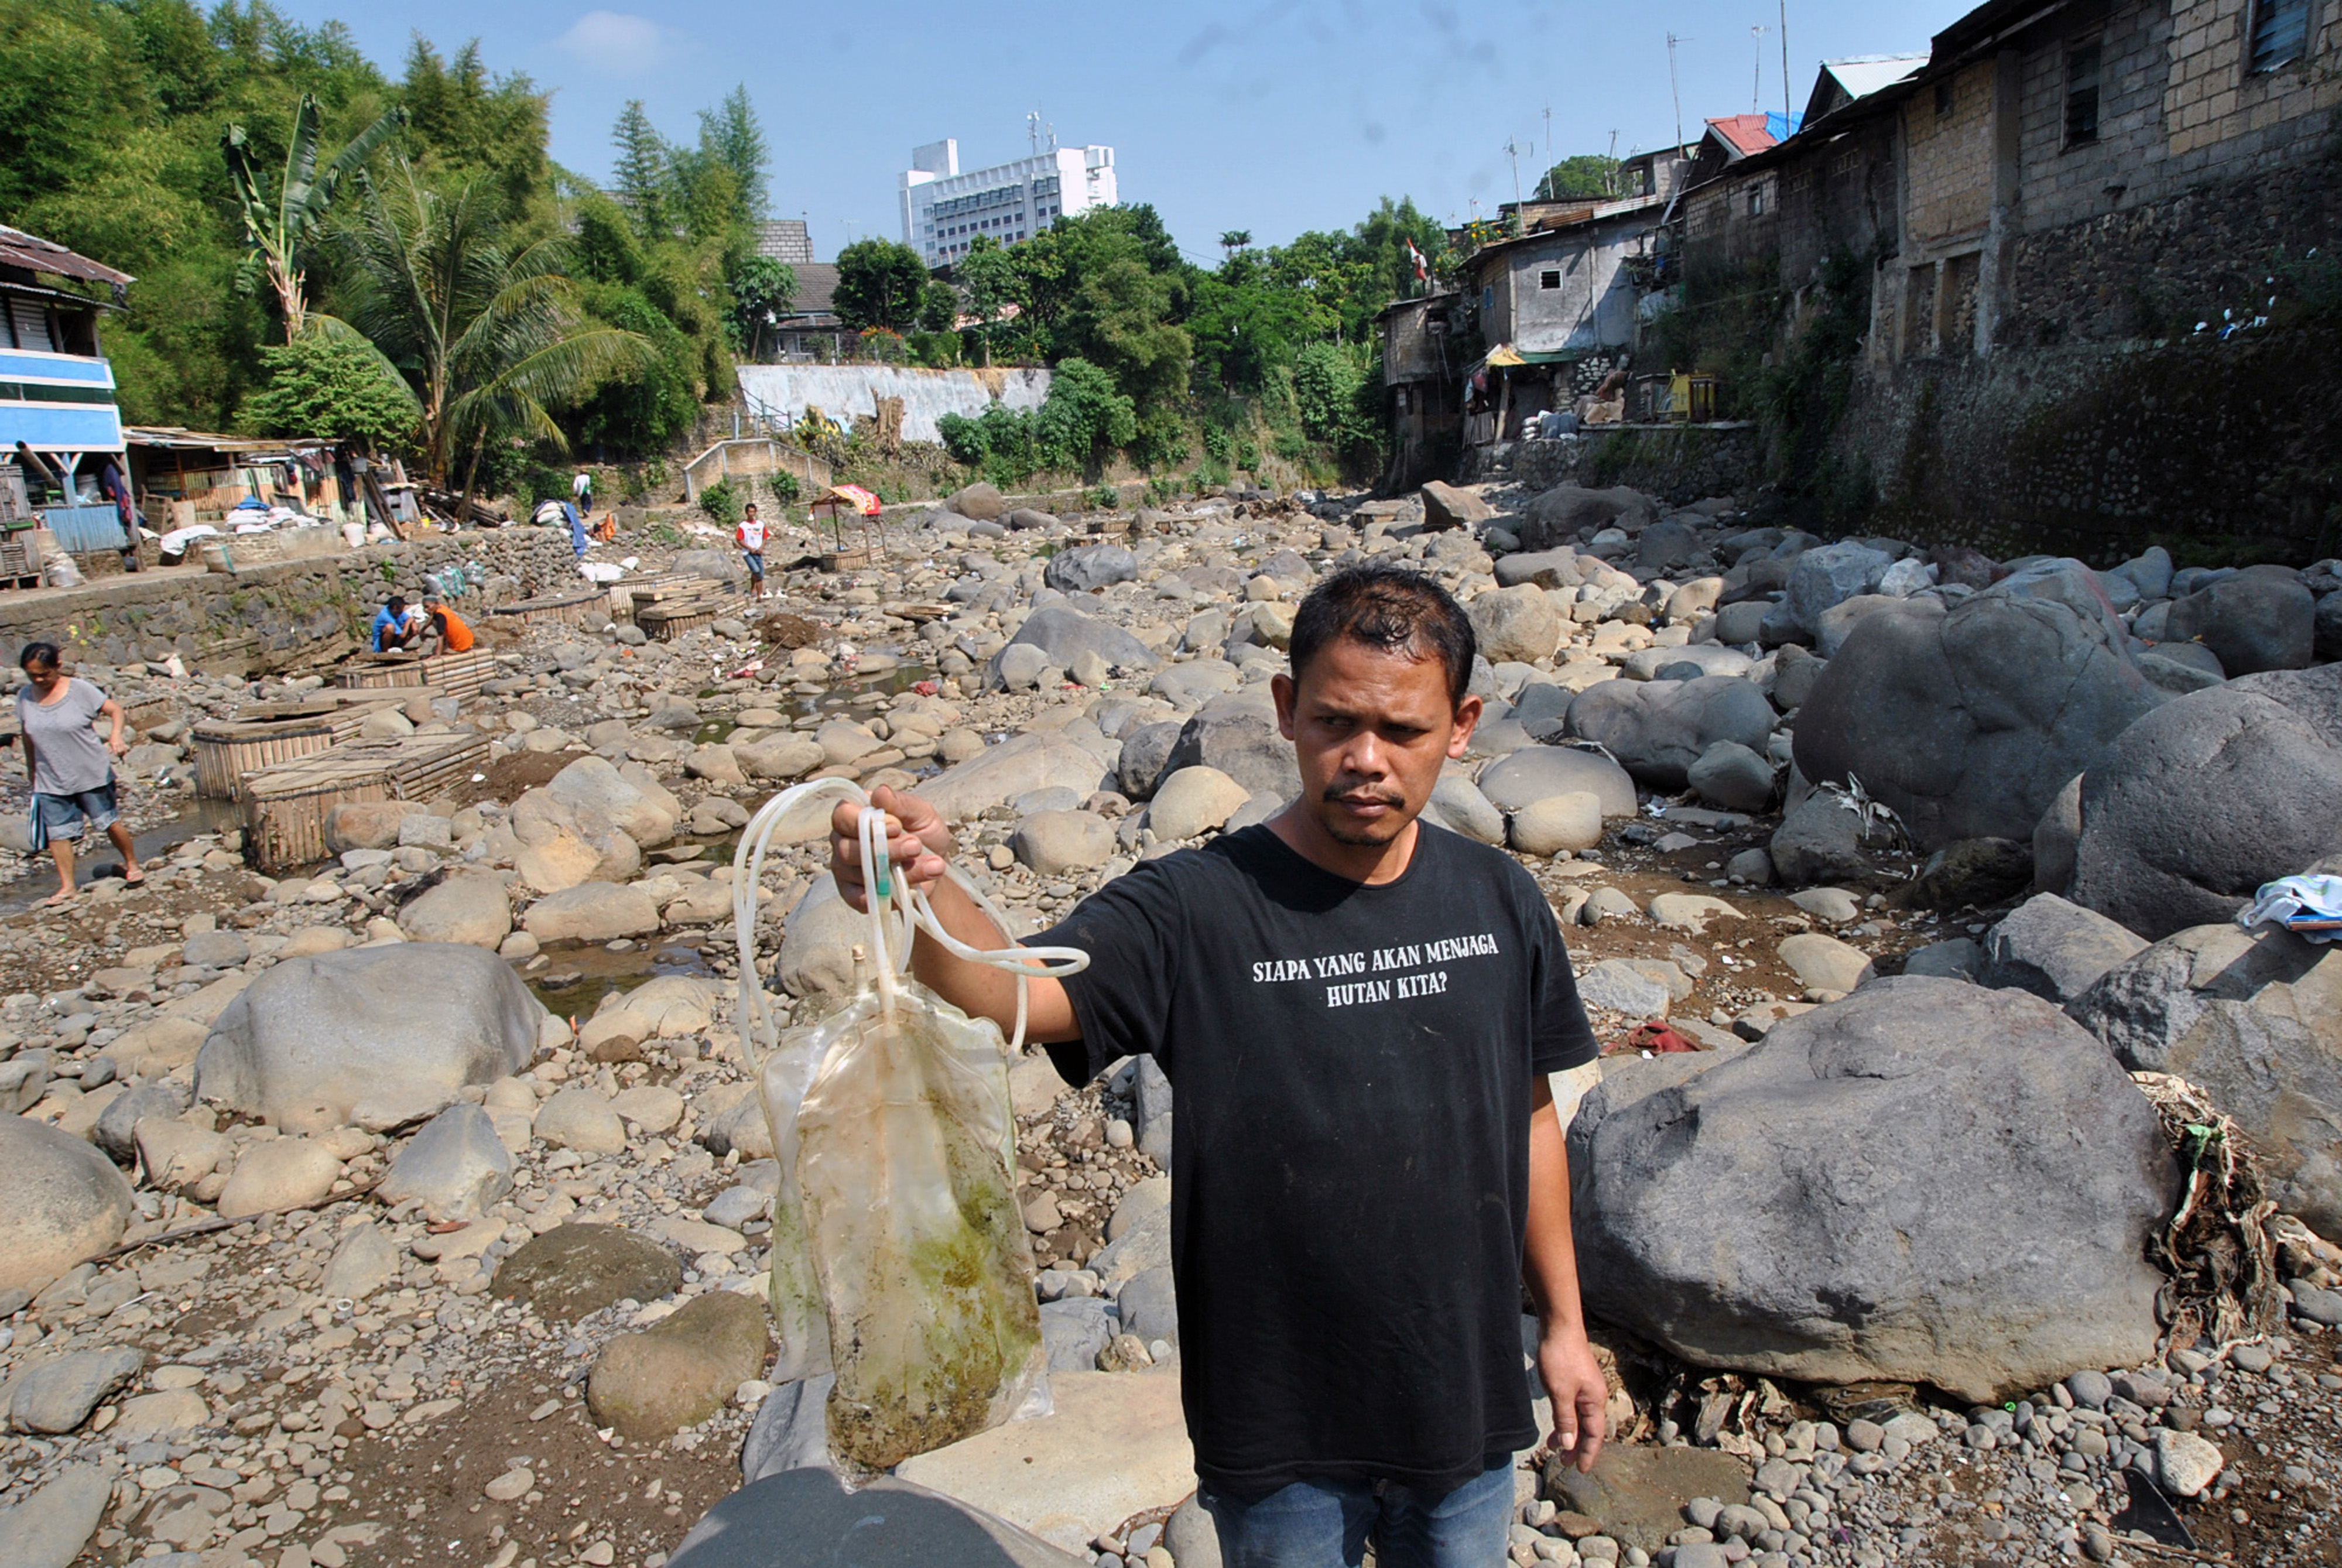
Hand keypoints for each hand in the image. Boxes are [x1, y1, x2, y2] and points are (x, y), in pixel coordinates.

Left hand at [106, 735, 127, 757]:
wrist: (116, 733)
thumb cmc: (112, 738)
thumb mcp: (110, 742)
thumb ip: (110, 748)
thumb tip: (110, 753)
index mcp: (114, 744)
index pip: (115, 750)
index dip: (115, 753)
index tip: (115, 755)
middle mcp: (118, 744)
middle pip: (120, 751)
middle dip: (119, 754)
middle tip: (118, 756)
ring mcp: (121, 744)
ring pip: (123, 750)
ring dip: (122, 753)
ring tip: (121, 755)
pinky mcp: (123, 743)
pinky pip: (125, 748)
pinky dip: (125, 751)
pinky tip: (125, 753)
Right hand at [829, 785, 953, 912]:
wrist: (936, 868)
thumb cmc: (924, 835)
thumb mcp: (921, 813)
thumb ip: (901, 803)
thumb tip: (879, 793)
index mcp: (854, 815)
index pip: (842, 815)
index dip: (864, 822)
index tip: (896, 827)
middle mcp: (844, 842)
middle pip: (848, 847)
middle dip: (886, 849)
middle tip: (916, 847)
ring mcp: (845, 870)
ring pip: (859, 872)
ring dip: (897, 870)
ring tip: (931, 866)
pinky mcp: (854, 895)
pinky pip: (860, 897)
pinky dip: (886, 893)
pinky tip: (909, 888)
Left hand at [1537, 1322, 1608, 1473]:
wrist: (1559, 1326)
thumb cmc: (1560, 1358)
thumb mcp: (1560, 1393)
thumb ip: (1565, 1420)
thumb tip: (1569, 1445)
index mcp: (1595, 1401)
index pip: (1594, 1436)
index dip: (1587, 1454)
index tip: (1580, 1469)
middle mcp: (1594, 1396)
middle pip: (1588, 1429)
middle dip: (1577, 1447)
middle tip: (1563, 1463)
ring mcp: (1585, 1388)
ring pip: (1580, 1418)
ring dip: (1569, 1434)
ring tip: (1554, 1447)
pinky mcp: (1576, 1381)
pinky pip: (1573, 1407)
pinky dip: (1565, 1419)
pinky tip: (1557, 1423)